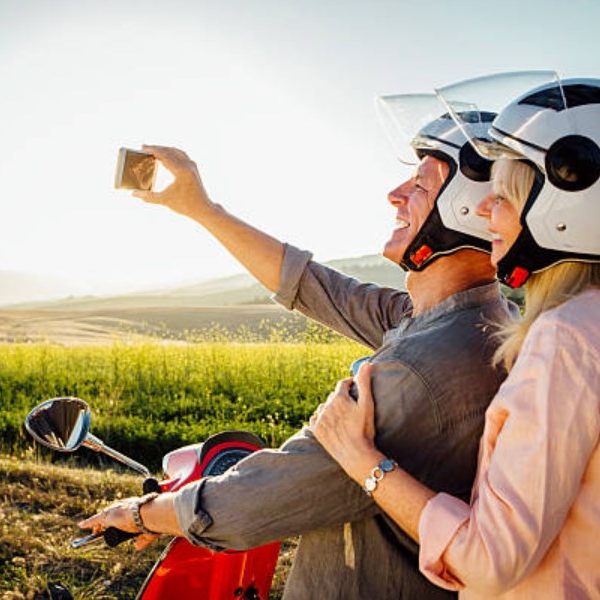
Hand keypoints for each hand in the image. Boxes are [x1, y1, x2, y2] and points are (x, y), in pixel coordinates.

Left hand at [78, 497, 158, 550]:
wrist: (148, 514)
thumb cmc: (152, 520)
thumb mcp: (148, 532)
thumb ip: (142, 540)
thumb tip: (137, 546)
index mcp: (134, 506)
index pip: (123, 512)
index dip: (119, 518)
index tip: (119, 522)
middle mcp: (124, 505)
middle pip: (112, 513)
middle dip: (107, 521)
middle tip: (104, 529)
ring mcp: (115, 510)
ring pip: (103, 517)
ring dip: (98, 525)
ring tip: (94, 532)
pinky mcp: (108, 516)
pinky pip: (94, 520)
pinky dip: (88, 523)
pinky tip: (81, 525)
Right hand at [132, 145, 213, 220]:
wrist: (203, 209)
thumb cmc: (185, 205)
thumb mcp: (165, 200)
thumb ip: (148, 197)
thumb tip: (133, 194)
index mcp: (181, 171)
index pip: (164, 155)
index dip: (153, 150)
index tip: (142, 147)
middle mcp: (188, 165)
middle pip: (170, 151)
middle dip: (157, 148)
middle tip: (145, 148)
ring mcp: (192, 166)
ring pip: (177, 151)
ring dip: (165, 149)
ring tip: (154, 151)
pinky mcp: (194, 168)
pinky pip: (182, 155)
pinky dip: (173, 153)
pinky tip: (166, 156)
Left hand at [310, 363, 377, 479]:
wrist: (356, 455)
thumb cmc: (364, 430)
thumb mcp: (367, 404)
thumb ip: (364, 382)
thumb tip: (366, 363)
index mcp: (339, 398)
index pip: (343, 384)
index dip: (350, 384)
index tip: (354, 386)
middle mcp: (326, 406)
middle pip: (334, 396)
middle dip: (341, 397)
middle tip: (351, 404)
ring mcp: (320, 419)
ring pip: (325, 407)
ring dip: (331, 407)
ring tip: (341, 415)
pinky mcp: (316, 430)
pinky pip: (315, 418)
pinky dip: (321, 417)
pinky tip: (329, 422)